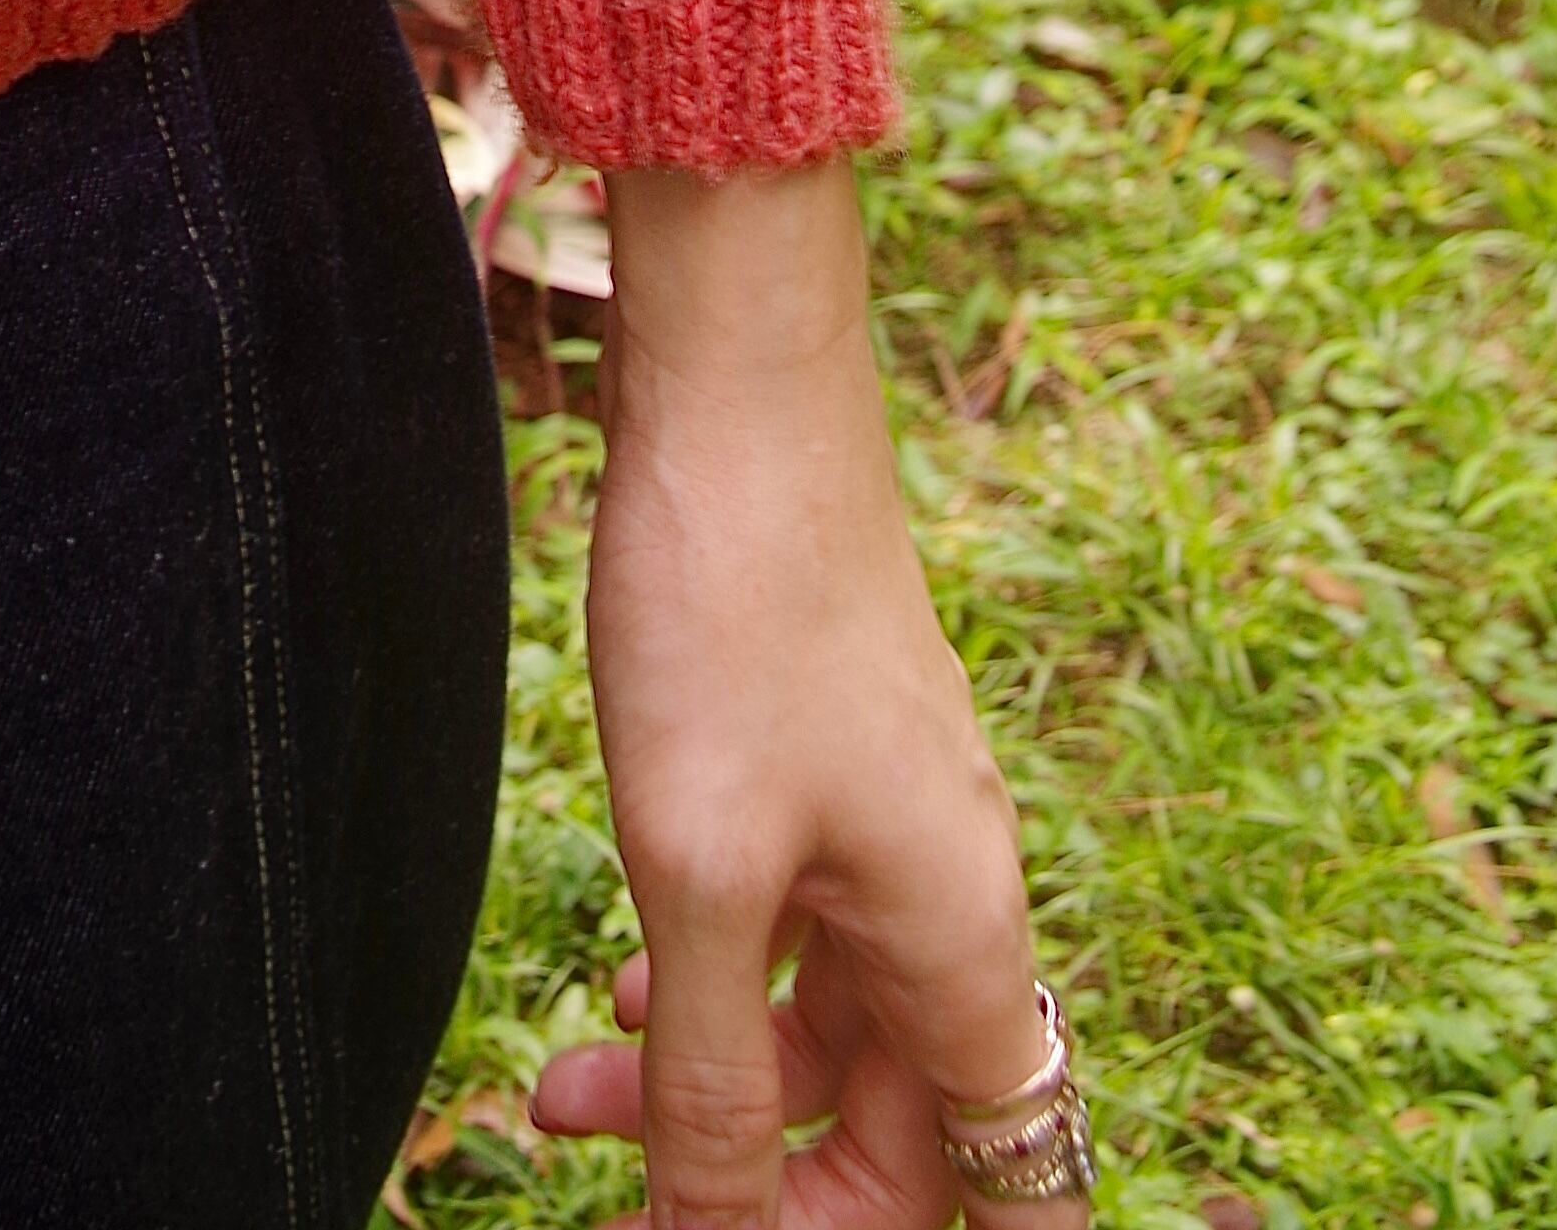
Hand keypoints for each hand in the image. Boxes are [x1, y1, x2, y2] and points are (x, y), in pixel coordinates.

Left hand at [530, 158, 1063, 1227]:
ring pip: (826, 1035)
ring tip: (561, 1091)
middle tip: (606, 1203)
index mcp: (964, 950)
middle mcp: (955, 902)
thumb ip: (711, 1078)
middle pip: (899, 1130)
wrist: (740, 405)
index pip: (994, 1190)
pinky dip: (712, 985)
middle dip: (754, 1186)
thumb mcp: (698, 880)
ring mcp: (898, 835)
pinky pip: (796, 942)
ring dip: (704, 1082)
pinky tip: (616, 984)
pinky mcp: (836, 778)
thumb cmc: (731, 623)